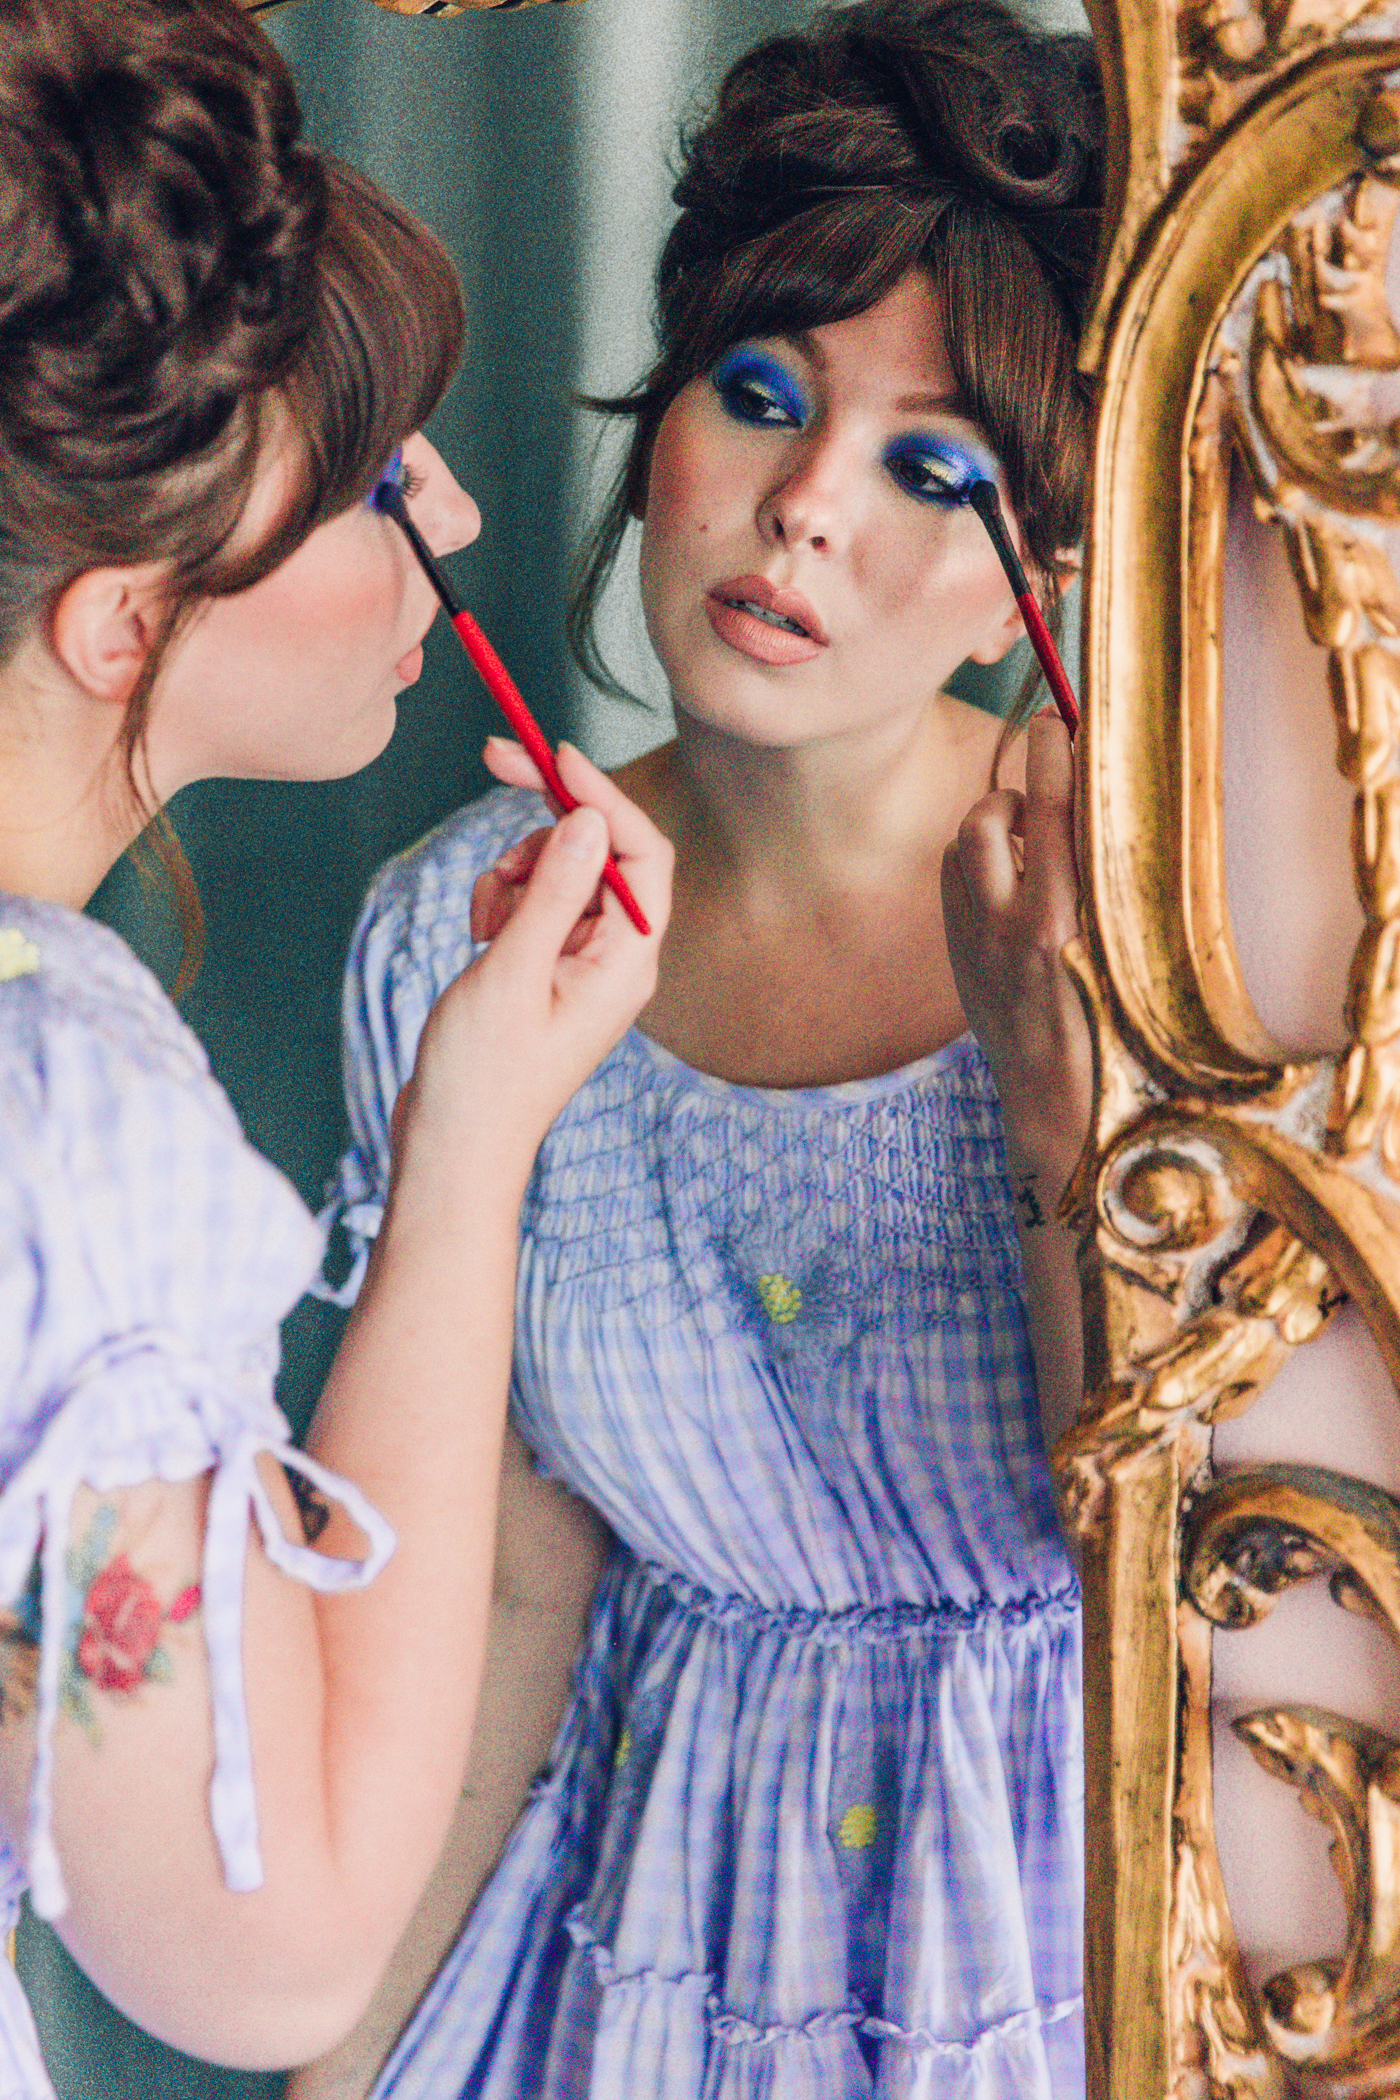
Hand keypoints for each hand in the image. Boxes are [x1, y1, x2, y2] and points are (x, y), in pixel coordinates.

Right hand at [398, 741, 671, 1180]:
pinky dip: (503, 899)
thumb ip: (552, 892)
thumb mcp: (511, 971)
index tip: (553, 754)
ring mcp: (584, 965)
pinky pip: (537, 903)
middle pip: (601, 850)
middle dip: (548, 815)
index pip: (641, 851)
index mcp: (627, 962)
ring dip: (516, 868)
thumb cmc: (482, 1077)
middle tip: (495, 760)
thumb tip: (587, 819)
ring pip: (561, 871)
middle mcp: (617, 959)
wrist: (454, 1145)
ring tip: (483, 920)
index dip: (602, 794)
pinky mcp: (550, 971)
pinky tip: (480, 935)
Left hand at [941, 711, 1090, 1182]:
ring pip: (963, 845)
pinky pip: (953, 879)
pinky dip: (977, 863)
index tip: (1057, 720)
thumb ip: (1103, 884)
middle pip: (990, 817)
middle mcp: (1007, 927)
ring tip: (1032, 842)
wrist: (1058, 1103)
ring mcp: (972, 941)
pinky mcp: (955, 953)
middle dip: (1015, 792)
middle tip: (1045, 795)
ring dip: (994, 828)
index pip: (1054, 812)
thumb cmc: (1114, 1031)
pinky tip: (1009, 880)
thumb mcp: (1125, 954)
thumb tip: (1091, 809)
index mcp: (1059, 924)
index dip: (1054, 755)